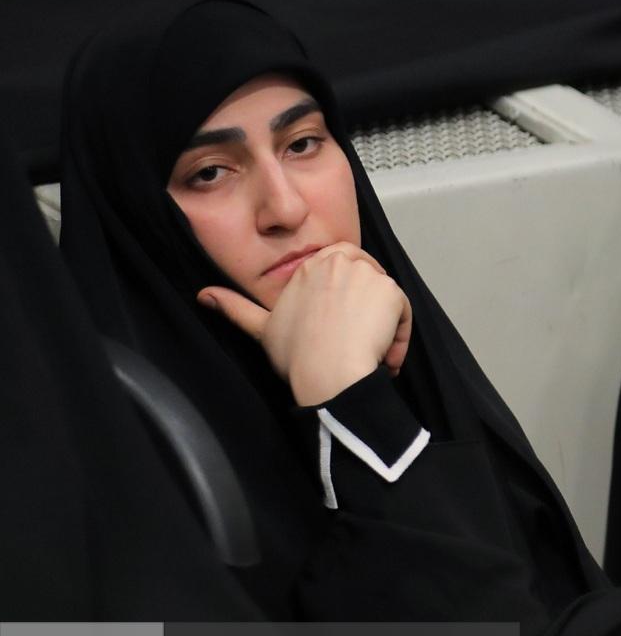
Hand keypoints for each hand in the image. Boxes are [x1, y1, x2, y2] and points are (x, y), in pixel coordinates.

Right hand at [199, 242, 412, 406]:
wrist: (328, 373)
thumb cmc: (297, 355)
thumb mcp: (262, 328)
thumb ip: (236, 308)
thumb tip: (203, 295)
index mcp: (310, 267)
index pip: (340, 265)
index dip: (346, 296)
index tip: (342, 324)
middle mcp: (337, 263)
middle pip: (366, 279)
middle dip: (367, 310)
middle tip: (358, 342)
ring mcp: (365, 275)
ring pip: (384, 298)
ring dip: (384, 327)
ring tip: (370, 355)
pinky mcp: (389, 290)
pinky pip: (403, 311)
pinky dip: (400, 336)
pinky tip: (386, 358)